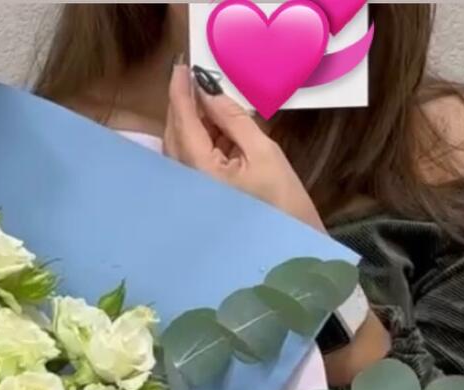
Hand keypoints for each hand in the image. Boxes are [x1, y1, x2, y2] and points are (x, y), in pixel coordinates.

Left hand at [164, 65, 325, 231]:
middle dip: (182, 105)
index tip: (180, 67)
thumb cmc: (282, 203)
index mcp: (201, 171)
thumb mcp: (263, 152)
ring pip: (181, 148)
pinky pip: (191, 162)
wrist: (288, 247)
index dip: (180, 92)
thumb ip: (233, 119)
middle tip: (191, 78)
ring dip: (190, 122)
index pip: (184, 122)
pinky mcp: (199, 198)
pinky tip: (214, 127)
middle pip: (175, 135)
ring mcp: (191, 192)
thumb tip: (210, 91)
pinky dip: (198, 141)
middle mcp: (187, 183)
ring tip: (207, 99)